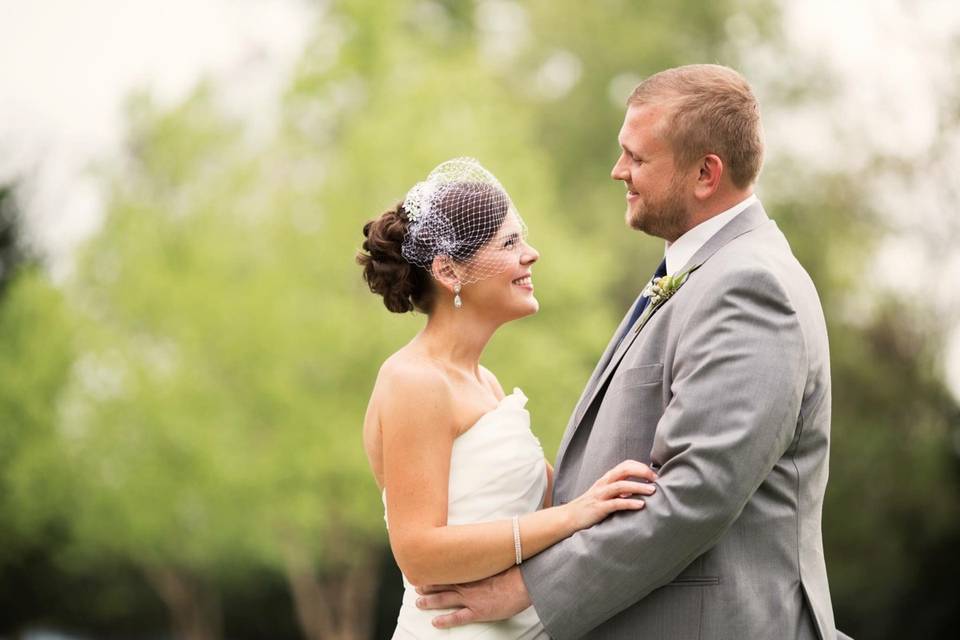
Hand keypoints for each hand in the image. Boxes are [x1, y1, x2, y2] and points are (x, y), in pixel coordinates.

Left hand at [415, 565, 530, 628]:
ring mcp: (471, 598)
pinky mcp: (478, 612)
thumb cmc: (514, 567)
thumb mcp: (498, 556)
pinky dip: (445, 620)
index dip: (437, 570)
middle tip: (415, 585)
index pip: (449, 568)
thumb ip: (486, 555)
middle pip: (443, 584)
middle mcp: (467, 583)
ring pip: (444, 599)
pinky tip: (435, 622)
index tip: (426, 567)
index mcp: (472, 569)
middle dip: (428, 585)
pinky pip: (458, 618)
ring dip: (430, 601)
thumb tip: (483, 546)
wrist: (524, 582)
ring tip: (418, 602)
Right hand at [562, 459, 656, 530]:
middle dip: (642, 472)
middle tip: (656, 479)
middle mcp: (603, 484)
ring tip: (653, 491)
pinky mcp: (598, 508)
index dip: (641, 467)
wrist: (568, 518)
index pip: (625, 465)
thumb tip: (638, 491)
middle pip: (624, 470)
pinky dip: (630, 503)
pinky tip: (641, 505)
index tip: (654, 475)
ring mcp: (600, 495)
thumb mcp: (604, 495)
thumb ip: (619, 491)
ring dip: (639, 487)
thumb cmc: (589, 508)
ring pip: (621, 486)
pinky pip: (616, 503)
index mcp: (606, 479)